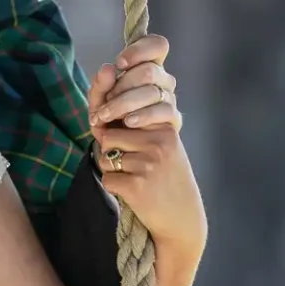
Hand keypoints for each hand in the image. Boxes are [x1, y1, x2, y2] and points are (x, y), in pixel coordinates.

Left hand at [90, 34, 206, 255]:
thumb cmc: (161, 172)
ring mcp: (150, 161)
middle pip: (108, 132)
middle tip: (128, 160)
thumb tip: (103, 69)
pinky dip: (114, 186)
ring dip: (112, 167)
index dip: (111, 106)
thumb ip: (129, 109)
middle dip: (109, 147)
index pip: (127, 99)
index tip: (117, 123)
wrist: (180, 216)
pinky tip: (134, 190)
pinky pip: (106, 178)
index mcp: (166, 122)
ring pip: (104, 154)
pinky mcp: (138, 185)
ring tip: (134, 175)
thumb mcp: (154, 138)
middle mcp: (160, 138)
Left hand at [90, 34, 179, 131]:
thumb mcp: (100, 105)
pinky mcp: (174, 123)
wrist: (125, 158)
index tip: (119, 64)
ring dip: (123, 103)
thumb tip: (107, 68)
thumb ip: (100, 87)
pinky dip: (141, 116)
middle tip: (104, 105)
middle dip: (121, 87)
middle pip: (149, 71)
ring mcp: (171, 102)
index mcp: (149, 70)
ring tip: (105, 117)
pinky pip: (161, 112)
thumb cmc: (112, 125)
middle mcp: (164, 83)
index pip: (158, 45)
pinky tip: (128, 124)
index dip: (140, 50)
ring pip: (152, 92)